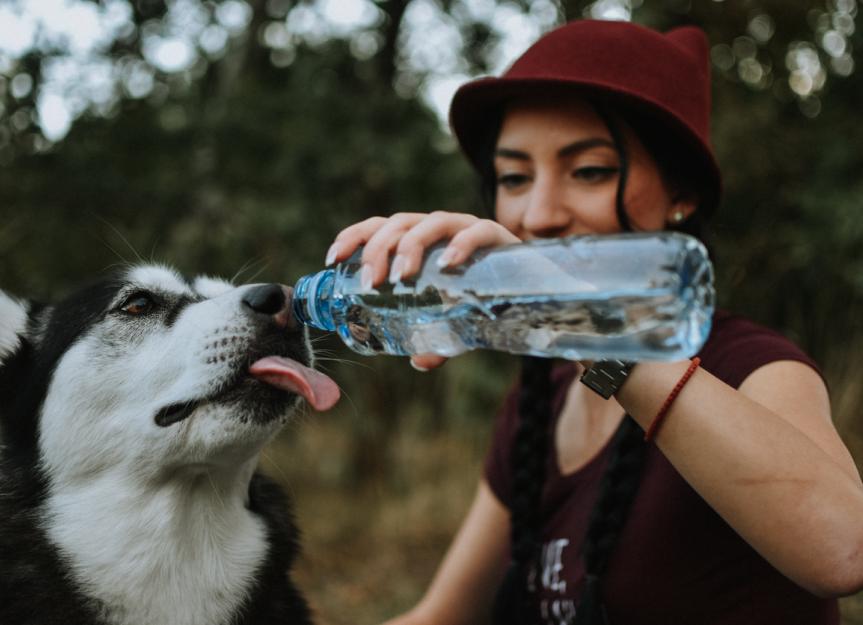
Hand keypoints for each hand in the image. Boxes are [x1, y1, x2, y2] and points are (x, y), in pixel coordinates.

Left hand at [325, 212, 520, 369]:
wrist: (535, 292)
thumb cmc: (485, 300)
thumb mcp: (453, 322)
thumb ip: (436, 339)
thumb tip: (420, 360)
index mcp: (421, 241)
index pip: (380, 226)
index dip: (355, 236)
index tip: (333, 258)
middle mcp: (441, 228)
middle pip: (400, 224)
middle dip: (379, 249)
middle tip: (371, 283)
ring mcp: (469, 228)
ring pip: (431, 222)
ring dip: (411, 246)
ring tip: (402, 277)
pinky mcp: (498, 236)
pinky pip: (477, 232)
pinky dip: (461, 244)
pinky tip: (449, 263)